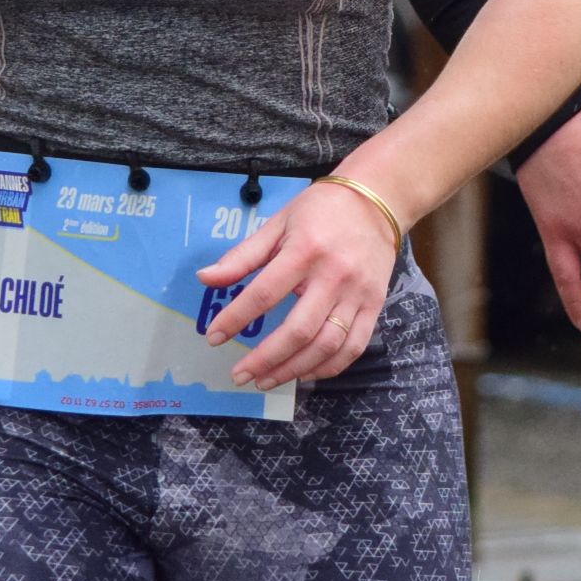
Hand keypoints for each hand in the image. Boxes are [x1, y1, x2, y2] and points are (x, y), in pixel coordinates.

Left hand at [194, 179, 401, 388]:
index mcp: (304, 251)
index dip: (235, 319)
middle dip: (265, 358)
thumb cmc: (320, 210)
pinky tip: (305, 373)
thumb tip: (205, 278)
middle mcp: (333, 276)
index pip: (264, 294)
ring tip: (266, 380)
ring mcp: (358, 294)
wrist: (376, 200)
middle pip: (298, 330)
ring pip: (327, 345)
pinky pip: (353, 346)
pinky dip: (328, 367)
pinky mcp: (374, 305)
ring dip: (294, 369)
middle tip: (240, 375)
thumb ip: (242, 256)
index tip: (214, 337)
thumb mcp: (278, 224)